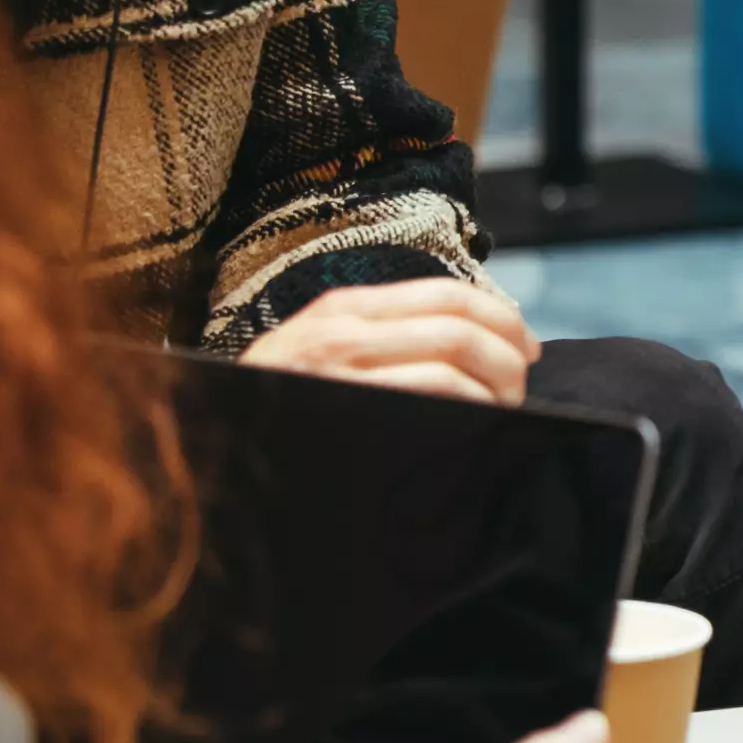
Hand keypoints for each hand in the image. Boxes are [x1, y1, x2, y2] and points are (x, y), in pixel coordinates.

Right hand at [245, 279, 537, 406]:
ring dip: (496, 389)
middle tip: (521, 388)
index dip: (503, 319)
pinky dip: (469, 412)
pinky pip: (432, 398)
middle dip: (509, 357)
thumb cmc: (283, 410)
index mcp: (342, 309)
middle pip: (460, 327)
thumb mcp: (324, 356)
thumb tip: (474, 340)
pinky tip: (474, 429)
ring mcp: (339, 372)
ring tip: (501, 413)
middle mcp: (340, 332)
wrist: (214, 447)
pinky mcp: (346, 410)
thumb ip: (384, 339)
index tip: (528, 349)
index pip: (447, 295)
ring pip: (452, 363)